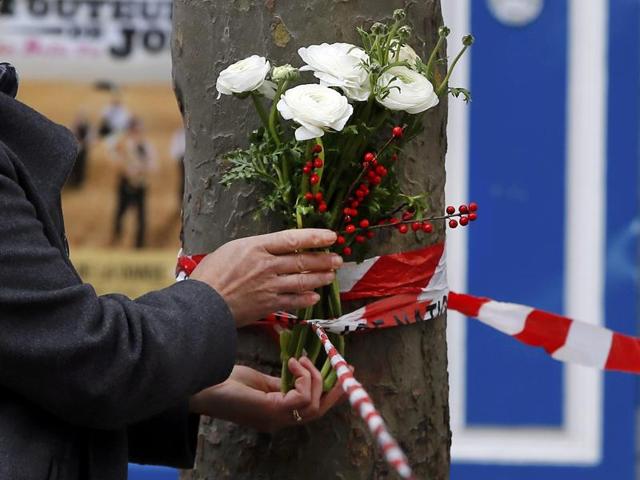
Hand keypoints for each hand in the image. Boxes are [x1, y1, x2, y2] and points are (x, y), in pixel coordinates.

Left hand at [189, 357, 346, 431]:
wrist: (204, 386)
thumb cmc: (226, 383)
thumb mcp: (260, 380)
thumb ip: (280, 382)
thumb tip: (299, 372)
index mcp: (278, 413)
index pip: (312, 408)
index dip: (330, 393)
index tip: (344, 373)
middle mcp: (280, 420)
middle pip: (319, 410)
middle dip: (336, 390)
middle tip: (347, 368)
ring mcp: (277, 418)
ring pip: (314, 403)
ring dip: (312, 377)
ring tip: (299, 360)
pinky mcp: (272, 411)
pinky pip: (303, 397)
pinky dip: (303, 377)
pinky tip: (292, 363)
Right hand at [191, 229, 341, 326]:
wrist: (202, 305)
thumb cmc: (210, 275)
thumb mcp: (231, 250)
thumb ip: (255, 249)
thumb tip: (273, 250)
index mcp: (256, 247)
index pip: (292, 239)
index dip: (314, 237)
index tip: (331, 236)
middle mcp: (267, 265)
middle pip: (302, 260)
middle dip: (324, 259)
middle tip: (338, 259)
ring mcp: (269, 286)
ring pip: (302, 281)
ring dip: (320, 278)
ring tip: (331, 276)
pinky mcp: (268, 305)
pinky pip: (294, 301)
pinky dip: (306, 299)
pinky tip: (314, 297)